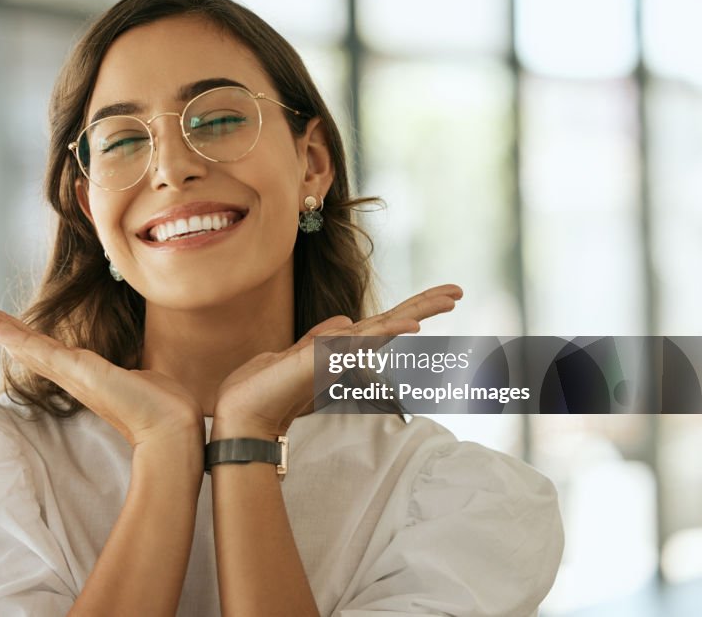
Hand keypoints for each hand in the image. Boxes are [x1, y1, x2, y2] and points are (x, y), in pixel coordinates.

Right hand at [0, 296, 203, 447]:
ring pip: (23, 344)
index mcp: (81, 373)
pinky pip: (42, 351)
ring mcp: (72, 374)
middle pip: (21, 343)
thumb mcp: (141, 376)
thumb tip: (140, 367)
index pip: (40, 346)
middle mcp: (70, 374)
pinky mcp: (80, 373)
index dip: (15, 331)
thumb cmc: (163, 406)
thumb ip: (131, 369)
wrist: (173, 429)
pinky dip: (17, 338)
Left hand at [212, 284, 462, 438]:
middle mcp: (346, 351)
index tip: (442, 295)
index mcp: (341, 347)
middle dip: (425, 305)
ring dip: (417, 312)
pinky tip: (411, 327)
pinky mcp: (327, 360)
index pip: (383, 321)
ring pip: (386, 328)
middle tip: (458, 291)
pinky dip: (388, 333)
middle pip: (393, 322)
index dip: (411, 308)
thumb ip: (322, 338)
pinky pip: (363, 342)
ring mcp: (339, 356)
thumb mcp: (297, 353)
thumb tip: (347, 320)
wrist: (243, 411)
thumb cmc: (266, 387)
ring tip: (449, 298)